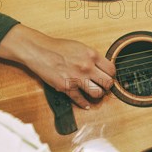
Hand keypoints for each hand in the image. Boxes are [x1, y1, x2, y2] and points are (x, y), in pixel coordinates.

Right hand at [0, 25, 115, 109]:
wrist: (40, 51)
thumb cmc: (58, 48)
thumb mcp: (80, 47)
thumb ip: (93, 57)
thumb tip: (103, 67)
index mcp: (92, 55)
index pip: (111, 70)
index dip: (111, 75)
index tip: (109, 77)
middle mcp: (86, 67)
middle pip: (107, 83)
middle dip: (107, 86)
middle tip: (104, 86)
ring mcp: (77, 78)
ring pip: (97, 93)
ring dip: (97, 94)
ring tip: (95, 92)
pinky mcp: (67, 87)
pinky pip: (80, 100)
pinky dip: (84, 103)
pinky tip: (86, 104)